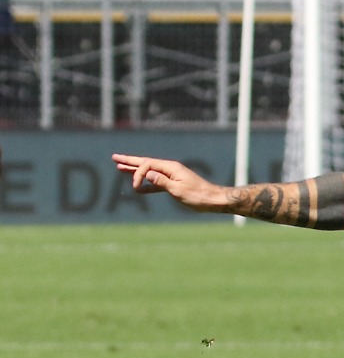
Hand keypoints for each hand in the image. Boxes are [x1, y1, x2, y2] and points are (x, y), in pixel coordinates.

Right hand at [112, 154, 229, 211]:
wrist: (214, 200)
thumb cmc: (198, 196)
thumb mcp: (178, 190)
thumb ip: (162, 182)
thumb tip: (147, 174)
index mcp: (170, 167)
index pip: (147, 165)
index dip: (137, 174)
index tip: (135, 187)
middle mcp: (170, 169)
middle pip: (146, 163)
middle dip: (129, 161)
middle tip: (114, 157)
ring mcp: (172, 176)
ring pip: (149, 172)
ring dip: (135, 171)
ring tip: (120, 167)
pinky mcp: (174, 184)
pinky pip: (156, 183)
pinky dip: (146, 185)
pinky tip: (138, 189)